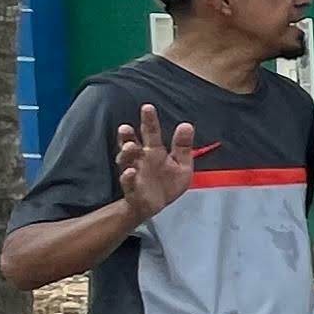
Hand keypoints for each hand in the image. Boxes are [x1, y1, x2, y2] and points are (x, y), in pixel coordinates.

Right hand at [112, 102, 208, 219]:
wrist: (154, 206)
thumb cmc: (167, 182)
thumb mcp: (182, 164)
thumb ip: (183, 146)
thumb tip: (187, 125)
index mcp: (154, 151)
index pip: (151, 132)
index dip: (149, 120)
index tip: (147, 107)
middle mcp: (141, 159)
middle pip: (133, 143)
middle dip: (128, 135)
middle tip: (126, 127)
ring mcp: (134, 173)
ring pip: (126, 161)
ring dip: (126, 153)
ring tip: (130, 146)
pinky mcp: (132, 189)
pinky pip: (128, 182)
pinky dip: (128, 177)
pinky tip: (130, 172)